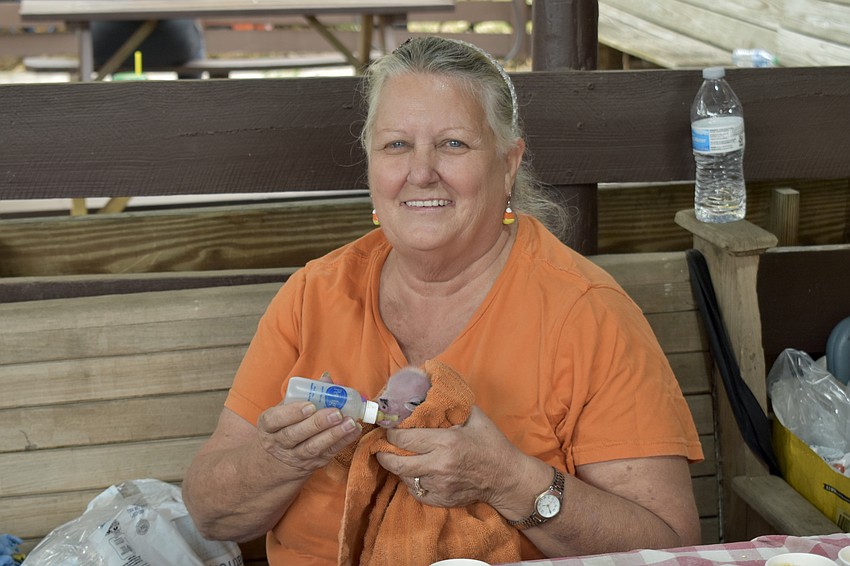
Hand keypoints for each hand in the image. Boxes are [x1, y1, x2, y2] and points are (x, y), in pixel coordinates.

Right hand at [256, 401, 361, 476]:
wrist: (278, 461)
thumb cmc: (285, 425)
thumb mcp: (286, 409)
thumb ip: (305, 393)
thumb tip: (326, 378)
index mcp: (268, 426)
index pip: (274, 420)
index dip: (292, 413)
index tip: (310, 405)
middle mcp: (278, 443)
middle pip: (295, 435)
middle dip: (318, 423)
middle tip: (336, 413)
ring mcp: (294, 457)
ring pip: (312, 448)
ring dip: (333, 435)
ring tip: (349, 423)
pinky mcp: (312, 465)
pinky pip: (327, 454)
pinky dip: (342, 442)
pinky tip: (353, 431)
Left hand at [375, 406, 531, 509]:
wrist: (507, 478)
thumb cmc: (492, 444)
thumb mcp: (476, 417)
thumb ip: (453, 405)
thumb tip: (432, 390)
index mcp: (446, 442)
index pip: (405, 438)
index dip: (392, 433)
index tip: (388, 428)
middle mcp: (439, 465)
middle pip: (397, 463)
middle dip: (384, 454)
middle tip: (381, 447)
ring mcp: (439, 485)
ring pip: (405, 478)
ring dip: (401, 468)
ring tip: (401, 458)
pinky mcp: (441, 499)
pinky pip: (417, 491)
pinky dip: (414, 482)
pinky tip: (419, 473)